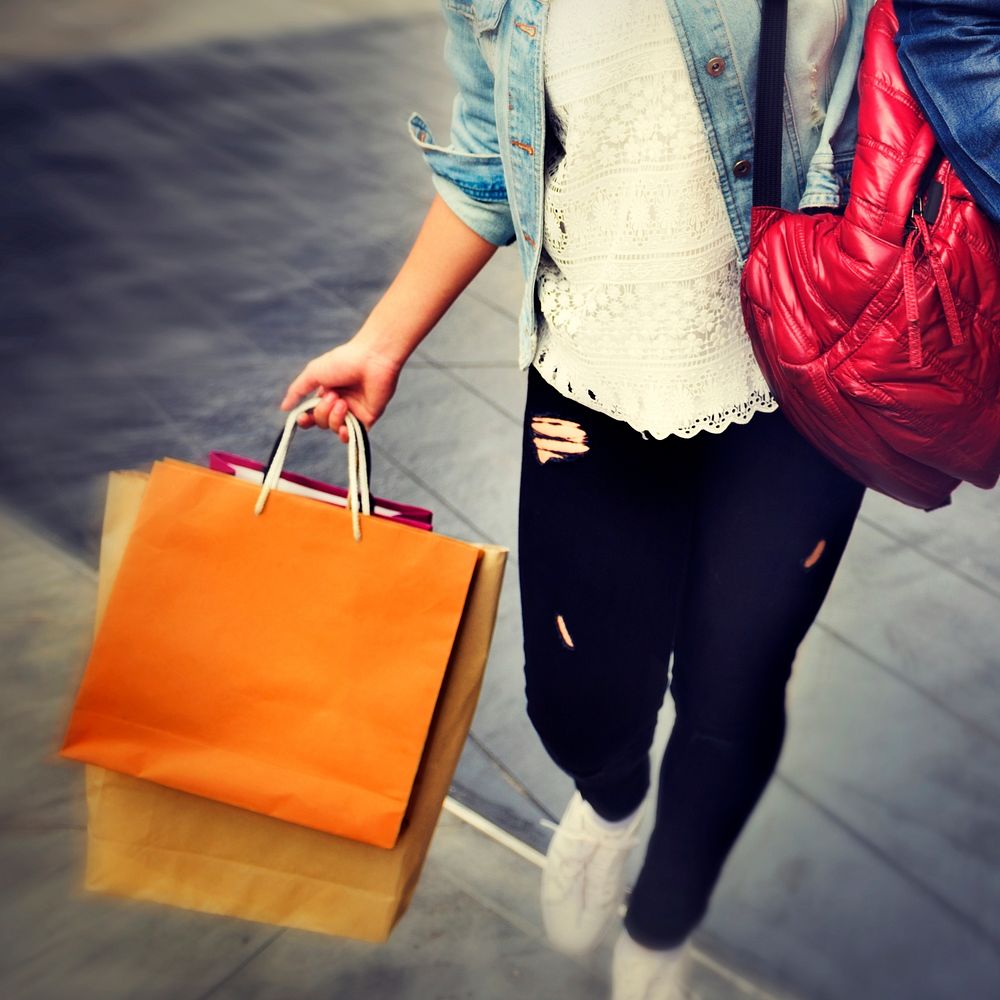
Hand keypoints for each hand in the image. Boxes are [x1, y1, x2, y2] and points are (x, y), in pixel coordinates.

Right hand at [279, 338, 402, 443]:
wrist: (372, 359)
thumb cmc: (343, 361)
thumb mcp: (313, 373)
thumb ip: (297, 390)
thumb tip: (284, 408)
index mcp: (326, 392)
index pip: (311, 414)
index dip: (305, 419)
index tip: (302, 417)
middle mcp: (340, 404)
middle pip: (321, 422)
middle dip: (322, 412)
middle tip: (333, 396)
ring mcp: (354, 412)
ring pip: (335, 429)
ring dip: (334, 417)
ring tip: (342, 401)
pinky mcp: (368, 418)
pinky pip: (354, 436)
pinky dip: (346, 435)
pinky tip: (345, 428)